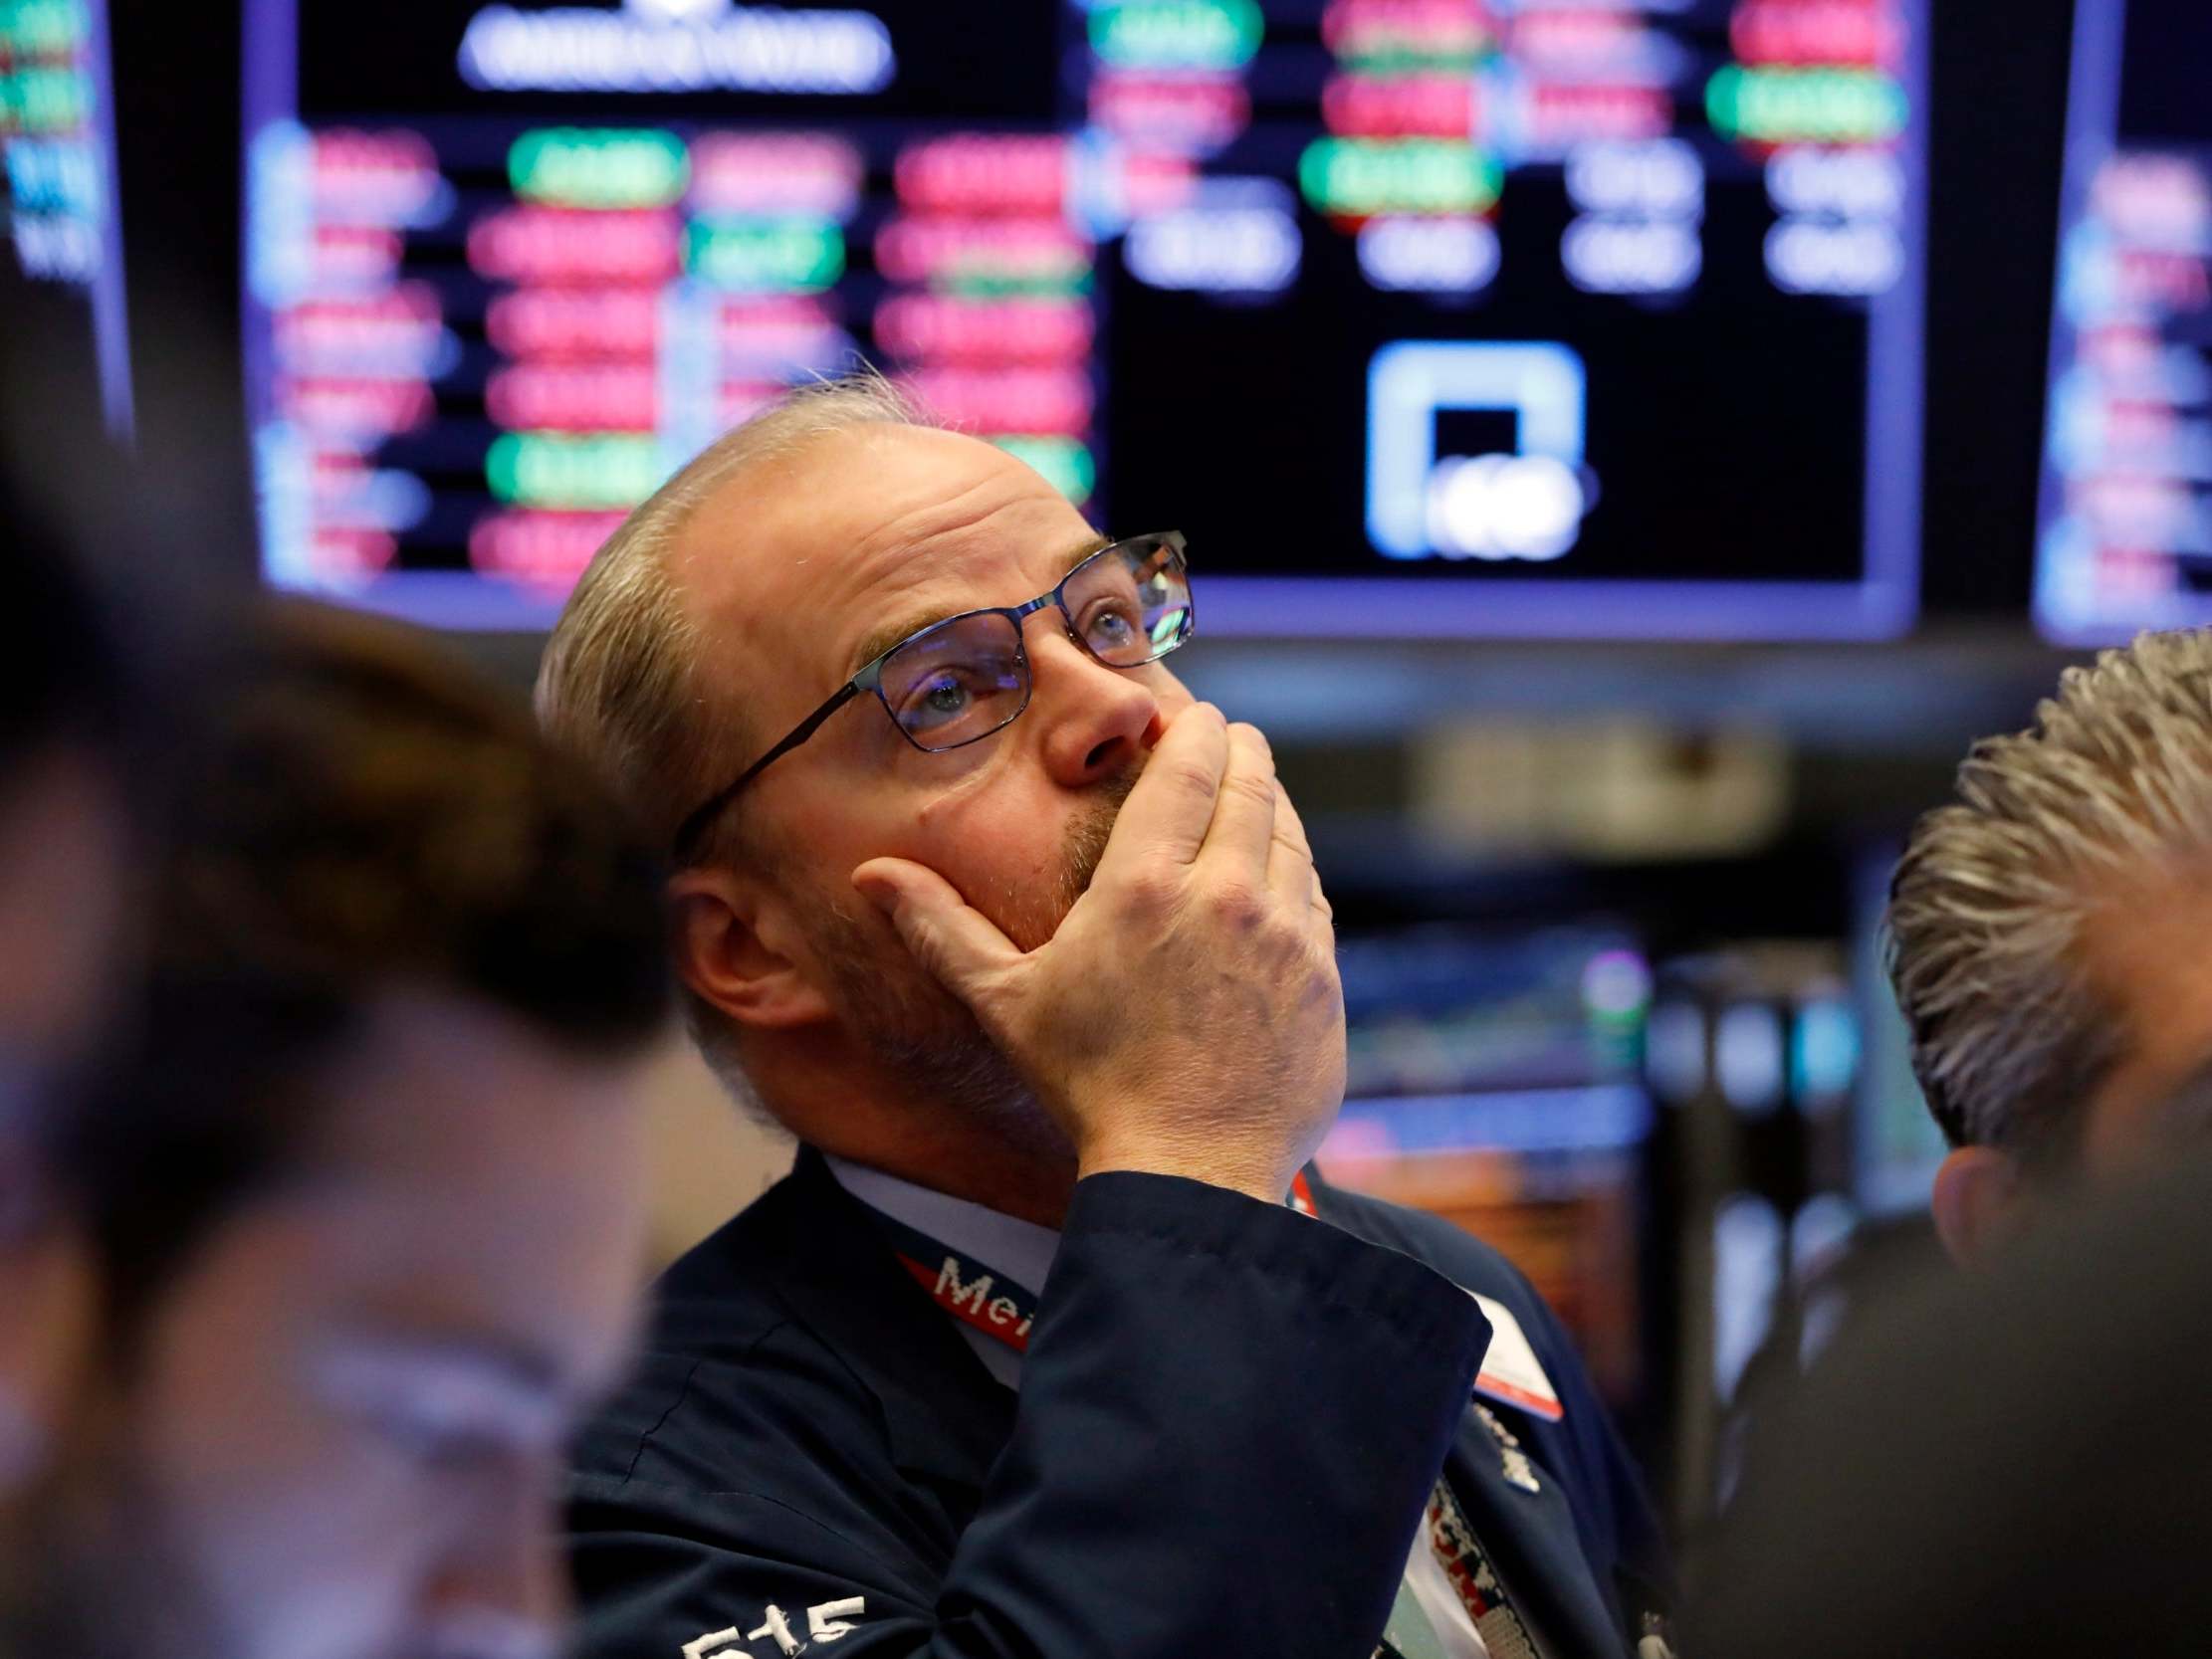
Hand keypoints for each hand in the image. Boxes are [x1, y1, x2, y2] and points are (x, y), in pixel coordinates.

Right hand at [850, 704, 1342, 1205]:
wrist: (1188, 1172)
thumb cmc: (1089, 1086)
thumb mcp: (1006, 1000)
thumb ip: (942, 928)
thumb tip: (872, 875)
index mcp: (1146, 885)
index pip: (1188, 766)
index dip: (1195, 728)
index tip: (1192, 715)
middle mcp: (1228, 894)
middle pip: (1251, 782)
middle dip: (1240, 749)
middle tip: (1228, 737)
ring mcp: (1286, 935)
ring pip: (1291, 834)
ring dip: (1270, 803)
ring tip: (1251, 795)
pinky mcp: (1322, 977)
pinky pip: (1314, 898)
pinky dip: (1294, 871)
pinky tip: (1275, 875)